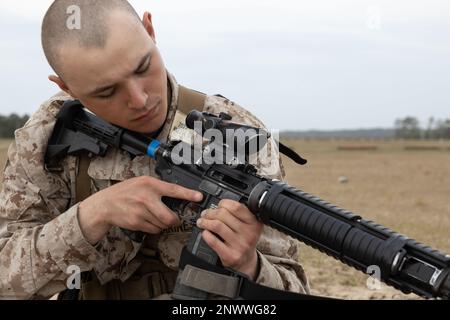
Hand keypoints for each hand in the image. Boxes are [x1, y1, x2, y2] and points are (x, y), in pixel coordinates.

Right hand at [78, 176, 202, 243]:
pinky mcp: (136, 222)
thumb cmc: (126, 191)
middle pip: (170, 216)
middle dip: (175, 220)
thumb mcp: (142, 182)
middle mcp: (146, 197)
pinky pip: (154, 229)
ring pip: (162, 224)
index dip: (188, 194)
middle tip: (175, 217)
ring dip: (164, 224)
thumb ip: (158, 187)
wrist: (106, 204)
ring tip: (156, 216)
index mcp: (150, 184)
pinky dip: (155, 228)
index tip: (199, 197)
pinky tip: (148, 220)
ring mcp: (140, 211)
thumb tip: (178, 194)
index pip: (173, 189)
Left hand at [196, 199, 262, 279]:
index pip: (236, 207)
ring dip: (205, 221)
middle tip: (205, 214)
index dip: (224, 203)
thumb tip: (218, 204)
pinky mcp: (230, 255)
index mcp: (254, 223)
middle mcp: (249, 234)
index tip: (218, 205)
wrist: (246, 261)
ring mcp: (240, 245)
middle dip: (210, 212)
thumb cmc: (244, 239)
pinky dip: (205, 234)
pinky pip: (213, 241)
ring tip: (202, 221)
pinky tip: (205, 233)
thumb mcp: (248, 225)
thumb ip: (238, 213)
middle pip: (224, 215)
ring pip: (217, 226)